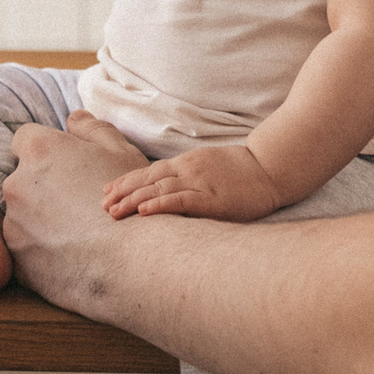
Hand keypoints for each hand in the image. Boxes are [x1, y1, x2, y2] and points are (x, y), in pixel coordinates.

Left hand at [0, 111, 151, 311]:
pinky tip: (75, 257)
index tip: (66, 167)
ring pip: (23, 217)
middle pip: (23, 180)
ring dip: (41, 221)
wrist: (136, 262)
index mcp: (39, 152)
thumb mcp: (119, 151)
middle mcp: (16, 186)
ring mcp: (13, 227)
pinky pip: (26, 251)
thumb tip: (72, 119)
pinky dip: (44, 252)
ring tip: (81, 235)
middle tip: (79, 204)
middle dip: (43, 187)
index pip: (25, 139)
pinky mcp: (18, 262)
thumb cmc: (132, 200)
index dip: (46, 151)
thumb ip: (90, 128)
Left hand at [102, 144, 284, 220]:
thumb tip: (167, 191)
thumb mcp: (210, 168)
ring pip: (159, 189)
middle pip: (148, 179)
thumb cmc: (242, 172)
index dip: (126, 181)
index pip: (149, 172)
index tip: (106, 191)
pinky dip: (160, 204)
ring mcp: (200, 183)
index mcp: (187, 163)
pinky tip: (144, 211)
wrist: (272, 168)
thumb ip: (188, 176)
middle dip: (123, 192)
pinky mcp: (212, 198)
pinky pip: (181, 200)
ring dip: (133, 200)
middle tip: (102, 205)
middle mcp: (188, 170)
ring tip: (114, 211)